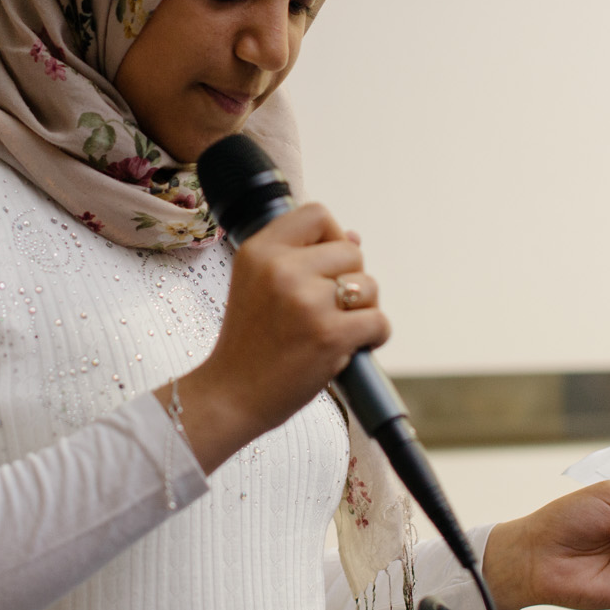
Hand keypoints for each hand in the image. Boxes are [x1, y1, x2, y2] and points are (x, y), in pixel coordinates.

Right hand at [167, 202, 386, 472]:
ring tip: (335, 329)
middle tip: (329, 309)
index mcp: (259, 250)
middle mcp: (281, 268)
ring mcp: (306, 301)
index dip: (333, 237)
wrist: (231, 395)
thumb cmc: (249, 343)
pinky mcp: (329, 334)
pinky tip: (349, 348)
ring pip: (369, 286)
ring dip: (363, 309)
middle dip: (351, 279)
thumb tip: (354, 237)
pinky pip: (379, 321)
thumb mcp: (257, 284)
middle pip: (351, 251)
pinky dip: (374, 337)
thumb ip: (300, 257)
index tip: (325, 266)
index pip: (317, 214)